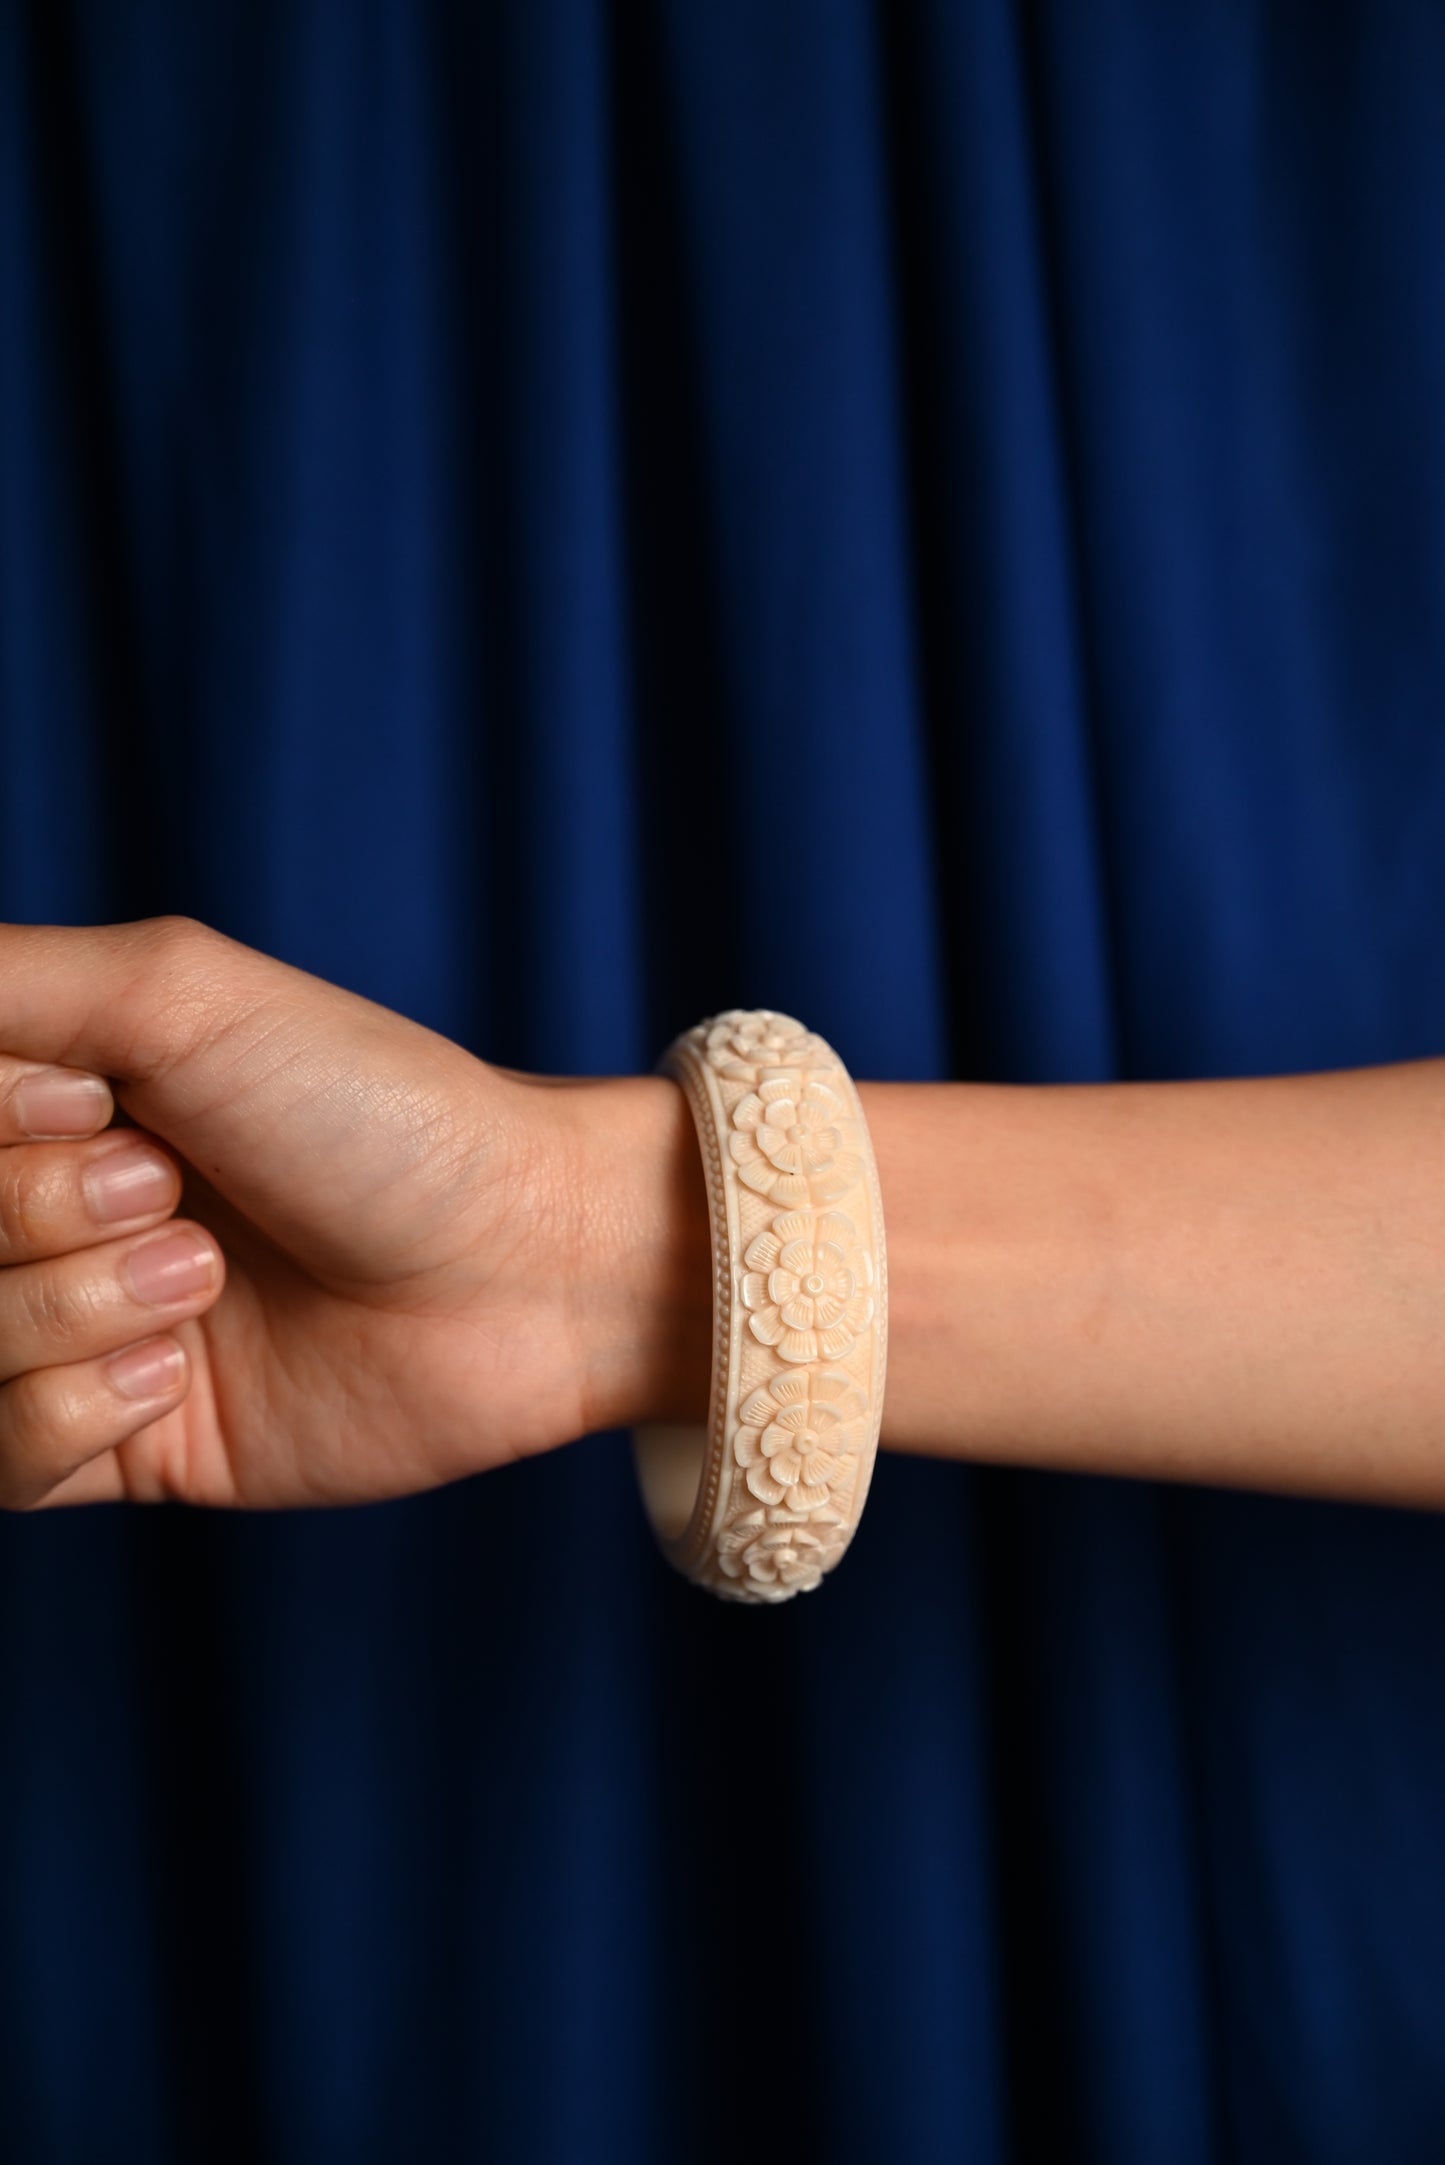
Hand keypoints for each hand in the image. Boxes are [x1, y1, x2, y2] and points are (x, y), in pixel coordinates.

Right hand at [0, 916, 709, 1511]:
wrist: (524, 1266)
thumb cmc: (375, 1108)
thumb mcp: (177, 994)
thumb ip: (5, 986)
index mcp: (52, 1094)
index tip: (100, 1106)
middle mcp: (51, 1208)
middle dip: (41, 1213)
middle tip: (181, 1191)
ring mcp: (79, 1330)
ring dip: (73, 1309)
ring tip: (207, 1279)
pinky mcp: (119, 1447)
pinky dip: (81, 1408)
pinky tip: (183, 1371)